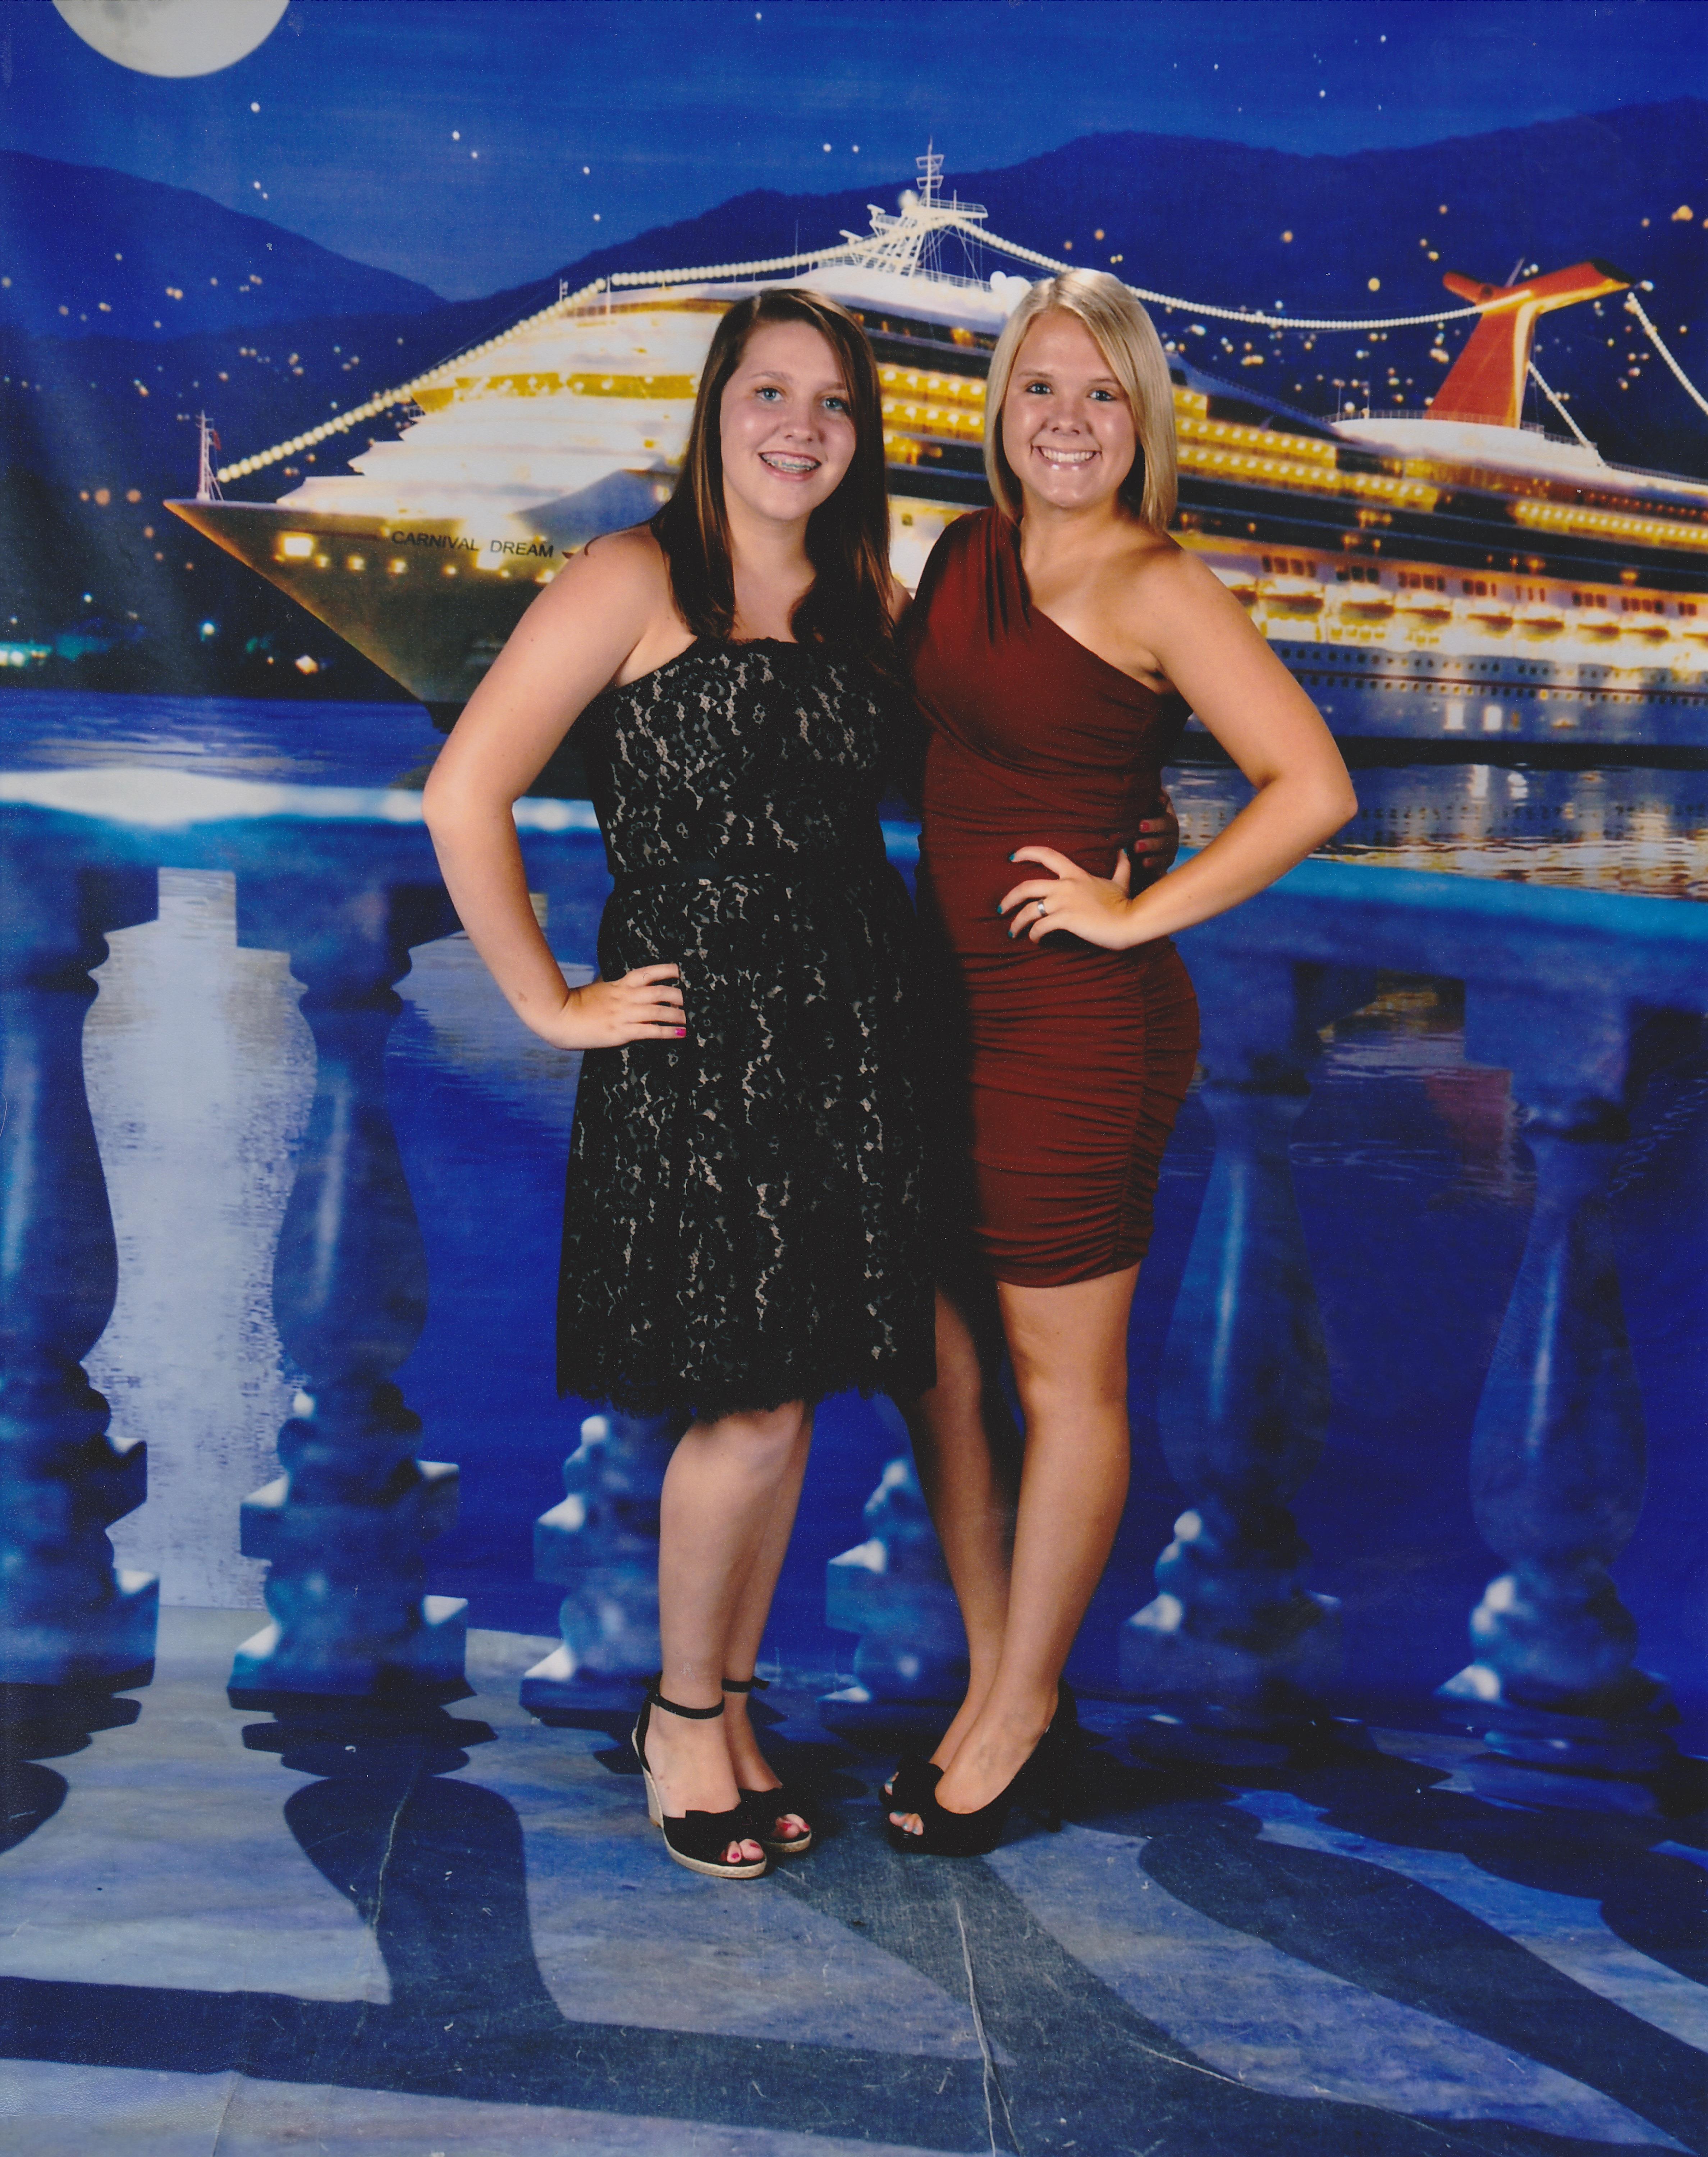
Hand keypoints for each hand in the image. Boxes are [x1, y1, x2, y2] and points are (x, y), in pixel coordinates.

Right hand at [535, 962, 684, 1048]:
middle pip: (661, 991)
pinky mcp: (621, 1031)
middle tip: (695, 1000)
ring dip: (679, 1015)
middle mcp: (625, 997)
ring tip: (693, 1018)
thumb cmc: (575, 1005)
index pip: (648, 973)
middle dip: (681, 995)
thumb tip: (624, 991)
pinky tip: (681, 1034)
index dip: (668, 971)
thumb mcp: (598, 991)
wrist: (557, 1015)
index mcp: (619, 985)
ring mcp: (624, 1014)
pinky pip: (650, 1031)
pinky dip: (668, 1031)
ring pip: (659, 1011)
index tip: (682, 972)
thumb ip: (614, 991)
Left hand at [998, 847, 1138, 948]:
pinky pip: (1040, 926)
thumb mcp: (1121, 882)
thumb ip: (1120, 867)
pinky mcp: (1066, 919)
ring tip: (1012, 932)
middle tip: (1001, 908)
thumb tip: (1123, 852)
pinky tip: (1034, 940)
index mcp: (1075, 874)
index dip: (1027, 852)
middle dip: (1009, 898)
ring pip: (1029, 910)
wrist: (1131, 920)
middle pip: (1027, 886)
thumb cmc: (1125, 904)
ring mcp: (1064, 902)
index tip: (1012, 856)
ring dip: (1017, 922)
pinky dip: (1033, 934)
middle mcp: (1066, 885)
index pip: (1047, 855)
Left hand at [1127, 789, 1179, 886]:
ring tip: (1136, 847)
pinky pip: (1163, 861)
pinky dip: (1154, 862)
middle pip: (1168, 824)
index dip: (1161, 800)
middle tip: (1140, 826)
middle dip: (1154, 825)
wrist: (1138, 859)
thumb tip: (1131, 787)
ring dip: (1151, 844)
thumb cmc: (1134, 831)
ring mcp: (1171, 845)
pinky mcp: (1167, 860)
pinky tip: (1144, 863)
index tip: (1154, 800)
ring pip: (1166, 843)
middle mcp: (1170, 828)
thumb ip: (1134, 804)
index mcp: (1162, 812)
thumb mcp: (1133, 817)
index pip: (1165, 802)